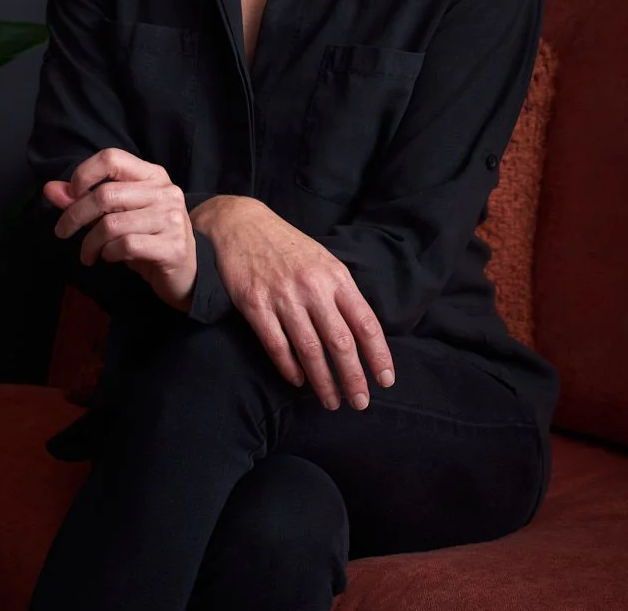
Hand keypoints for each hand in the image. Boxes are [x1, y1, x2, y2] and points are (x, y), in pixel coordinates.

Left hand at [45, 148, 196, 312]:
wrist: (185, 271)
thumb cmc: (146, 238)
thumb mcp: (115, 215)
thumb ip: (84, 200)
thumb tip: (50, 189)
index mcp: (152, 175)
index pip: (112, 158)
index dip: (83, 174)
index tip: (71, 195)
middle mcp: (165, 191)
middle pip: (105, 194)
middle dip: (74, 215)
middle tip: (62, 232)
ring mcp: (171, 218)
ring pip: (111, 224)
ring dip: (90, 243)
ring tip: (88, 253)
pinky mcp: (172, 246)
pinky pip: (126, 246)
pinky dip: (109, 254)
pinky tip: (110, 257)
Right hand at [192, 197, 395, 411]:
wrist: (242, 223)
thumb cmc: (287, 246)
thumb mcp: (323, 261)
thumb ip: (341, 294)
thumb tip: (361, 334)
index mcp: (335, 276)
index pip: (365, 322)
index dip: (378, 355)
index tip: (385, 380)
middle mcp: (313, 287)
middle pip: (340, 342)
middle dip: (353, 377)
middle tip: (360, 403)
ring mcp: (283, 296)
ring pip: (309, 349)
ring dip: (323, 381)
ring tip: (331, 401)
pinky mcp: (255, 304)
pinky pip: (276, 345)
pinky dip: (289, 368)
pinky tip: (298, 381)